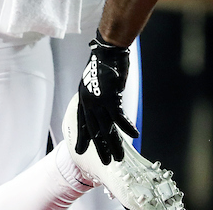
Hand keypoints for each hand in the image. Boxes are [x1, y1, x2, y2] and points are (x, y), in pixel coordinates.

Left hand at [75, 32, 138, 163]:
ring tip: (119, 156)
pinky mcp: (110, 99)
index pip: (82, 122)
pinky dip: (127, 127)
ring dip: (114, 143)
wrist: (107, 52)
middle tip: (105, 160)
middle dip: (100, 147)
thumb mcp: (95, 79)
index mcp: (83, 98)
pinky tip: (134, 135)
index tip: (79, 150)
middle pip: (94, 129)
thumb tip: (104, 101)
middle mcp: (88, 102)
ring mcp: (99, 102)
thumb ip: (97, 93)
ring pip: (107, 128)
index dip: (81, 137)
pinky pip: (119, 118)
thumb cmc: (103, 62)